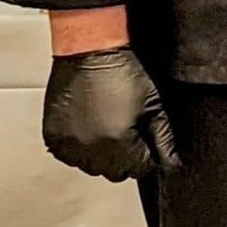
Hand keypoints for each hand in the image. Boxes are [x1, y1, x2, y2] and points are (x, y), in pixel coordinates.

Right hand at [43, 48, 180, 181]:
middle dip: (126, 159)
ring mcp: (69, 146)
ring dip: (102, 156)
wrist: (89, 53)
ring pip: (91, 167)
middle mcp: (91, 151)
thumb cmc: (124, 74)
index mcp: (119, 144)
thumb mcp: (153, 104)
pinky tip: (89, 129)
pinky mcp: (53, 138)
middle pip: (115, 172)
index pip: (140, 169)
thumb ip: (163, 137)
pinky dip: (80, 149)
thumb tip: (172, 163)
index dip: (148, 158)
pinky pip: (69, 157)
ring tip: (108, 129)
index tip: (148, 145)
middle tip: (129, 135)